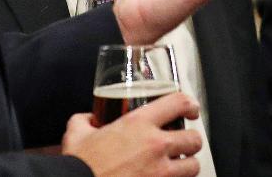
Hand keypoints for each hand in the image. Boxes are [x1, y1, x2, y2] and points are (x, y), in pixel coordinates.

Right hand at [62, 92, 201, 176]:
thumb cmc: (80, 165)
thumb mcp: (77, 134)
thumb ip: (85, 121)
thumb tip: (88, 119)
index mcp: (138, 124)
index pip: (179, 102)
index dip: (190, 104)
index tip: (190, 109)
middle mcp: (155, 146)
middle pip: (194, 139)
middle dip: (190, 141)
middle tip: (183, 143)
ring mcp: (159, 172)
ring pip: (193, 166)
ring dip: (188, 165)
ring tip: (179, 166)